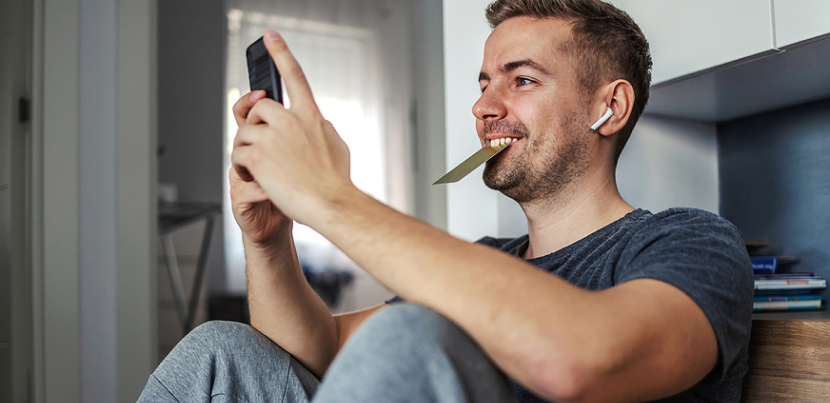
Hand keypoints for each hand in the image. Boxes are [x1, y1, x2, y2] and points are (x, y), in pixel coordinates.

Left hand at [231, 29, 350, 225]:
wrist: (332, 204)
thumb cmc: (336, 182)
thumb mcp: (337, 145)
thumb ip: (320, 128)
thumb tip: (315, 121)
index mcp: (310, 115)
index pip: (295, 76)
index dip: (281, 53)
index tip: (270, 37)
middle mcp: (291, 120)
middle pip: (259, 109)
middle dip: (257, 127)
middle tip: (263, 148)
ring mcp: (273, 136)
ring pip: (245, 133)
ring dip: (248, 151)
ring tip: (262, 170)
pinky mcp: (259, 156)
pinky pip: (238, 154)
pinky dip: (242, 168)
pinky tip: (256, 178)